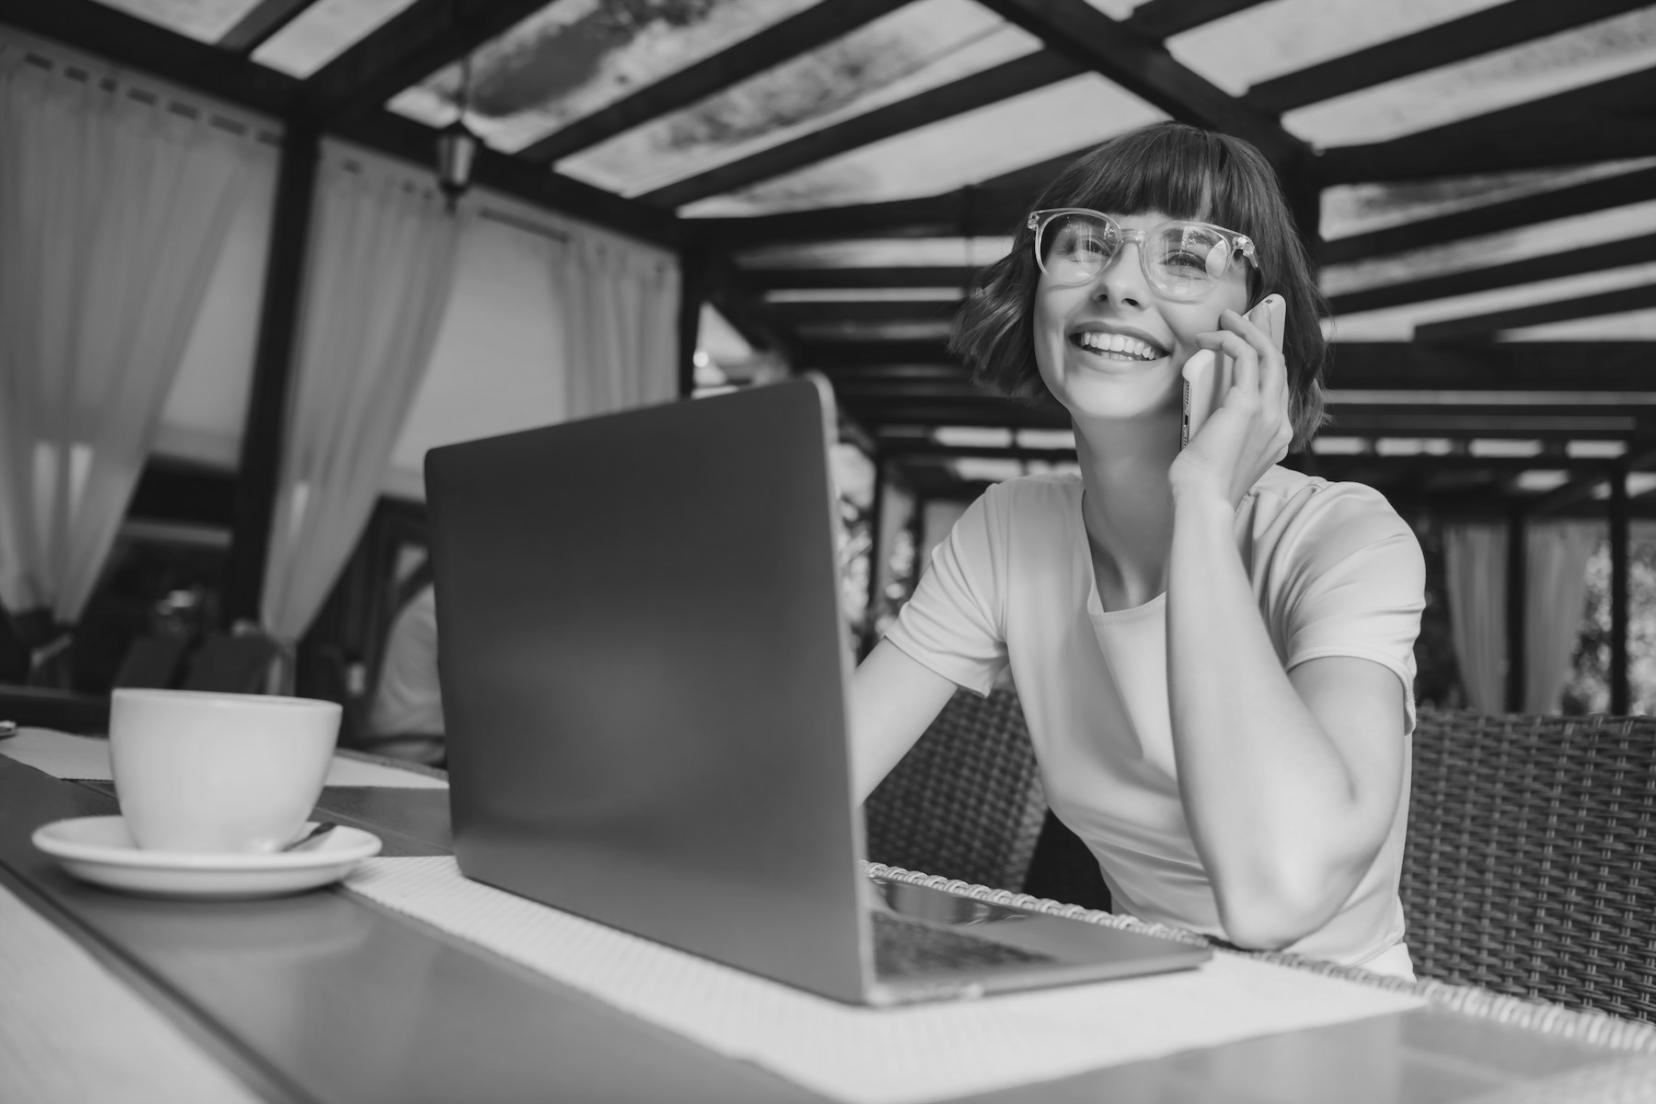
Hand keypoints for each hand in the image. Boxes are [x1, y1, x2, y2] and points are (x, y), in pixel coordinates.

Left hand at [1169, 298, 1291, 507]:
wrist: (1203, 499)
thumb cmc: (1203, 482)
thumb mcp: (1221, 451)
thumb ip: (1225, 428)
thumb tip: (1211, 406)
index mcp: (1276, 435)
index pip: (1278, 386)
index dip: (1268, 358)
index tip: (1256, 336)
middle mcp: (1279, 422)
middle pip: (1280, 364)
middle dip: (1267, 332)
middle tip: (1252, 311)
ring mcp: (1268, 413)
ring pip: (1268, 354)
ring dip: (1248, 329)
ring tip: (1227, 317)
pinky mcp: (1247, 405)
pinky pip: (1245, 357)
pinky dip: (1229, 340)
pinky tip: (1210, 337)